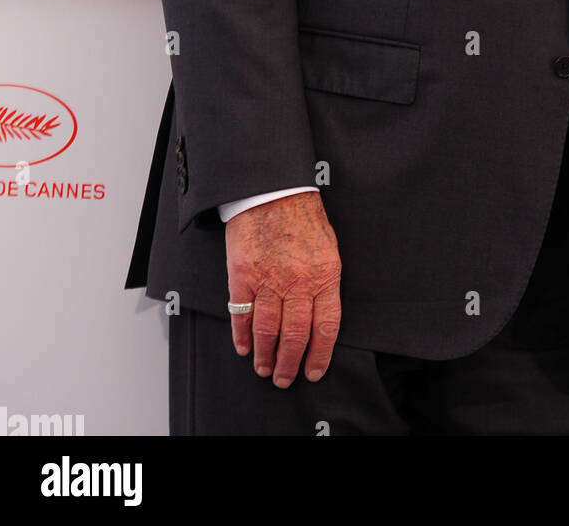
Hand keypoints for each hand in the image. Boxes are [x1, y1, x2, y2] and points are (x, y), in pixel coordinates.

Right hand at [225, 190, 340, 387]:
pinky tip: (243, 347)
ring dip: (264, 355)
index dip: (320, 355)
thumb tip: (322, 316)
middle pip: (295, 336)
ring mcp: (269, 280)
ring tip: (264, 368)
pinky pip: (241, 315)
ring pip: (267, 331)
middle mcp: (298, 282)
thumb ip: (325, 281)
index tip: (313, 371)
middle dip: (289, 363)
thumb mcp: (328, 248)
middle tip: (284, 378)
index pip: (326, 328)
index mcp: (325, 275)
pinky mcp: (243, 276)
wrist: (274, 190)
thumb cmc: (302, 216)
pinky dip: (241, 335)